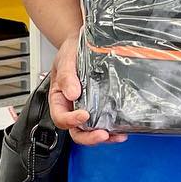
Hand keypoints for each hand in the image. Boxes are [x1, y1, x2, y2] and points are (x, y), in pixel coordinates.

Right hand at [48, 33, 124, 147]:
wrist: (81, 44)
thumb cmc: (69, 53)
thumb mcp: (65, 60)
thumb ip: (66, 76)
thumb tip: (72, 93)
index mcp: (59, 99)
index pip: (61, 118)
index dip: (71, 120)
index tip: (84, 115)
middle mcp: (72, 108)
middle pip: (76, 132)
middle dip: (89, 137)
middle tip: (102, 134)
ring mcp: (86, 109)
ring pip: (91, 131)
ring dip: (104, 137)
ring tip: (117, 136)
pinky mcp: (100, 107)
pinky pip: (104, 123)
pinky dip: (112, 129)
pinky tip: (121, 129)